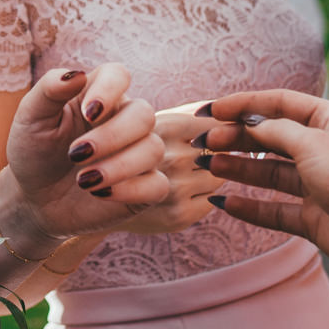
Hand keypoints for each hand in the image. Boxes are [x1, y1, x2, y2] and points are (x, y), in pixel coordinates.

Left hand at [1, 64, 171, 242]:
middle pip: (144, 113)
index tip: (88, 113)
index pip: (118, 74)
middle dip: (112, 136)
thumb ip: (49, 90)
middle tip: (75, 155)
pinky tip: (101, 194)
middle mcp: (124, 119)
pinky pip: (158, 185)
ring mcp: (137, 153)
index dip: (110, 89)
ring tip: (82, 181)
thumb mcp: (30, 118)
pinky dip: (131, 190)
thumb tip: (77, 74)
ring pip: (153, 148)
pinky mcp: (144, 186)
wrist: (34, 198)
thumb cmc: (33, 151)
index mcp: (97, 95)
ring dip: (119, 166)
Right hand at [111, 110, 225, 235]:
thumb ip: (195, 112)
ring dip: (208, 176)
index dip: (220, 129)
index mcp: (167, 125)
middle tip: (194, 157)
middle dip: (214, 154)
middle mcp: (171, 158)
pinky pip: (212, 201)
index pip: (217, 125)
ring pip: (218, 178)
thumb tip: (234, 111)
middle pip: (221, 153)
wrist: (94, 195)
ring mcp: (175, 189)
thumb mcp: (156, 122)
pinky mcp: (180, 217)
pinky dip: (203, 196)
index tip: (211, 134)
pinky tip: (181, 192)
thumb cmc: (133, 149)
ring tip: (184, 174)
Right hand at [193, 89, 328, 274]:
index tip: (212, 110)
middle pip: (272, 137)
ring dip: (238, 169)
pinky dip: (250, 207)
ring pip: (270, 172)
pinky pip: (275, 210)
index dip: (244, 104)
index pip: (280, 103)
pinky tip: (225, 203)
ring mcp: (320, 185)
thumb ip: (275, 131)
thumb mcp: (313, 144)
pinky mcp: (316, 219)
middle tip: (205, 141)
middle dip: (237, 138)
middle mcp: (325, 150)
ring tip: (208, 166)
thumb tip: (248, 122)